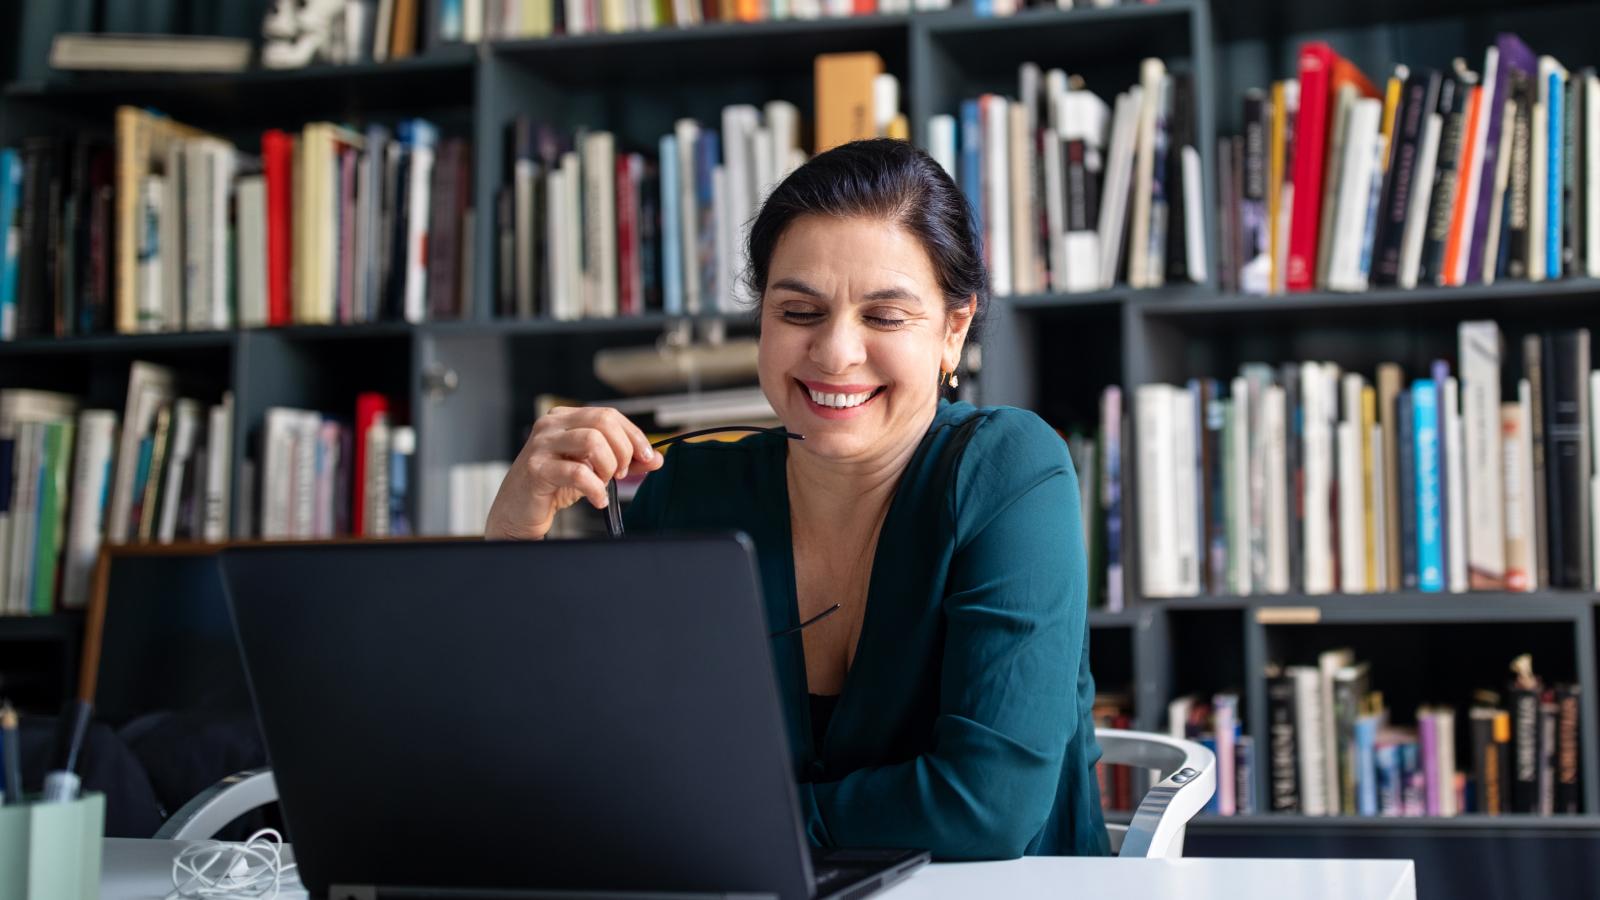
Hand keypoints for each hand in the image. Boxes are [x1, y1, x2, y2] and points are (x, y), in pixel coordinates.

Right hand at [485, 406, 663, 539]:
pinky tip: (597, 498)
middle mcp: (551, 426)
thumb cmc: (552, 487)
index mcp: (565, 418)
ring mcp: (541, 446)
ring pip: (592, 440)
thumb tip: (655, 458)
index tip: (646, 456)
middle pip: (603, 422)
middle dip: (623, 449)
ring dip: (608, 465)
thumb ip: (623, 462)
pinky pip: (578, 473)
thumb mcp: (592, 470)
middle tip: (622, 473)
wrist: (517, 512)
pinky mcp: (536, 470)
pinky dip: (595, 489)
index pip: (609, 415)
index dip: (634, 435)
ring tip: (604, 482)